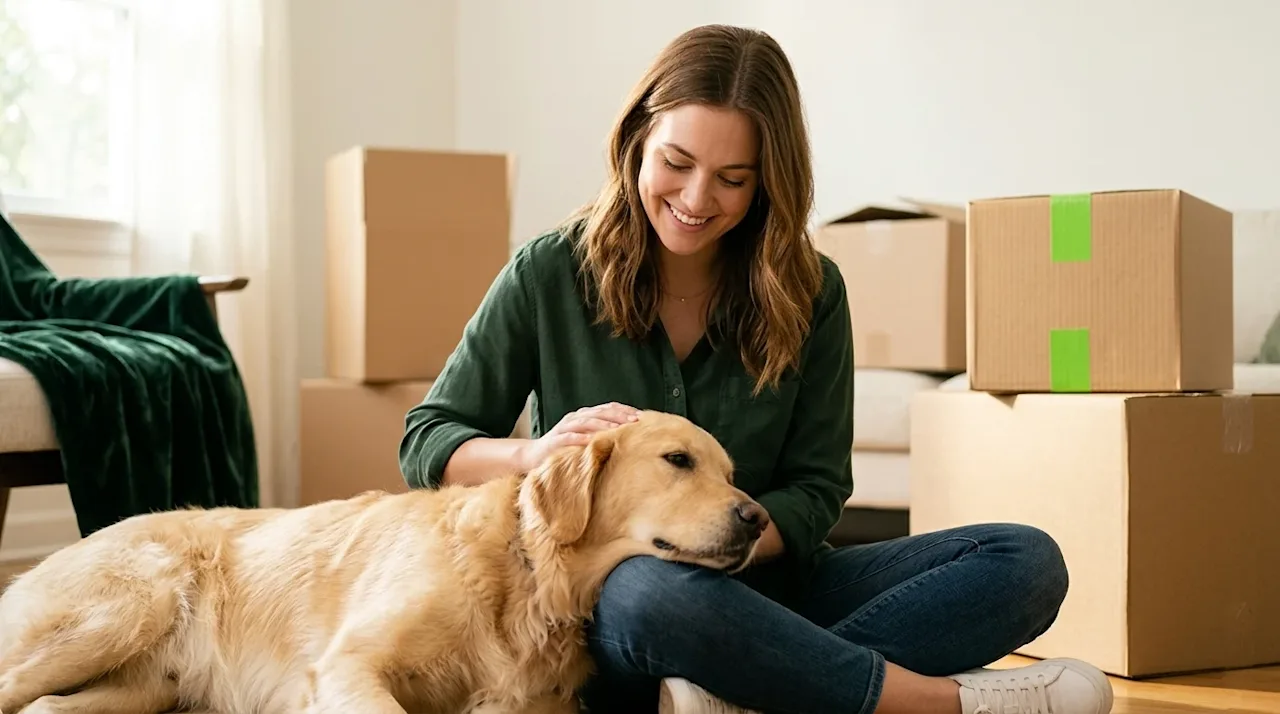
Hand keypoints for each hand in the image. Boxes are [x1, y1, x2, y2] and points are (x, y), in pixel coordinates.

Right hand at [516, 402, 639, 472]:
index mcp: (584, 415)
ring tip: (618, 429)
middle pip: (600, 412)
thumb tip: (628, 437)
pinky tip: (591, 441)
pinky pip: (569, 437)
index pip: (608, 407)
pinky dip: (581, 438)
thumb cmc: (564, 449)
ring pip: (586, 421)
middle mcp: (575, 418)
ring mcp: (564, 428)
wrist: (532, 456)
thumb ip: (602, 435)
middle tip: (635, 420)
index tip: (641, 416)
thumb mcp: (585, 439)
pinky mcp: (555, 440)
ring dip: (603, 424)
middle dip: (619, 415)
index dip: (624, 410)